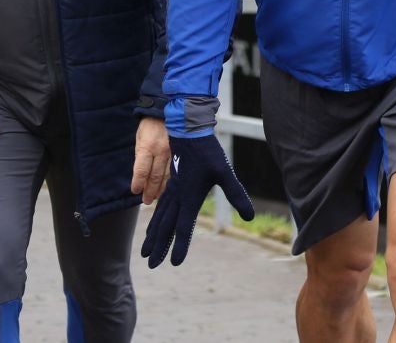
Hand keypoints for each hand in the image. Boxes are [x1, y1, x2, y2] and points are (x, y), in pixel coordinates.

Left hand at [130, 117, 169, 203]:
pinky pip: (174, 170)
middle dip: (150, 190)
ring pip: (166, 176)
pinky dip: (170, 181)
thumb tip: (140, 174)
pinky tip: (167, 187)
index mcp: (147, 146)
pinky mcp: (180, 153)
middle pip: (154, 177)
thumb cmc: (150, 124)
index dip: (138, 183)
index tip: (135, 191)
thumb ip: (140, 155)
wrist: (168, 110)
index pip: (141, 170)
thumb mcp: (139, 138)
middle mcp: (161, 151)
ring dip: (160, 188)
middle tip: (146, 200)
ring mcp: (172, 152)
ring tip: (155, 197)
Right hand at [141, 134, 252, 267]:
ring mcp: (172, 190)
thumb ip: (236, 194)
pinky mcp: (171, 184)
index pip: (184, 227)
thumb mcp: (225, 172)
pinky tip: (153, 225)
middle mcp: (177, 196)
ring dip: (153, 235)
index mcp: (189, 196)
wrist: (189, 131)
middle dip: (158, 246)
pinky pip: (159, 207)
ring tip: (145, 251)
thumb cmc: (208, 152)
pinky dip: (154, 220)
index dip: (180, 245)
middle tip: (151, 264)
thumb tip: (250, 217)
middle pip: (165, 226)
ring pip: (159, 218)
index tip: (175, 263)